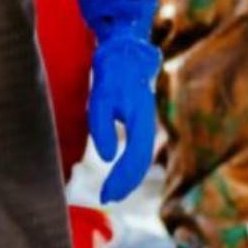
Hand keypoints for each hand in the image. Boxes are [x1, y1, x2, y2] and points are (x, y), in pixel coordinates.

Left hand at [88, 30, 159, 204]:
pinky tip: (118, 172)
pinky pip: (137, 149)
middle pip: (141, 162)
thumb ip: (102, 126)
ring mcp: (145, 121)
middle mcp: (147, 123)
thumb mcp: (100, 97)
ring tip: (111, 192)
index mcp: (141, 119)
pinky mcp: (139, 119)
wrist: (125, 48)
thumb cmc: (112, 70)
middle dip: (125, 183)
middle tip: (106, 198)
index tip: (106, 194)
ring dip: (128, 176)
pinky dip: (128, 164)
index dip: (122, 179)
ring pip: (141, 157)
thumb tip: (105, 157)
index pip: (135, 158)